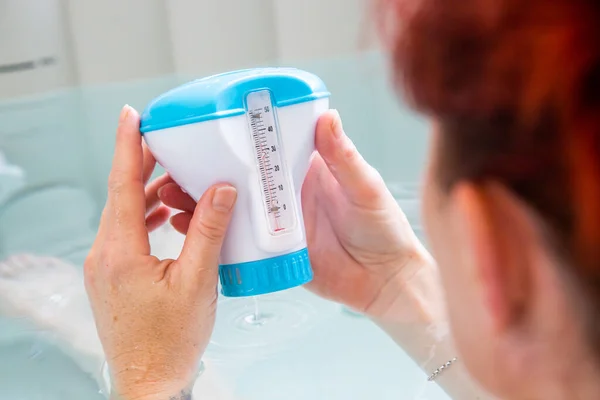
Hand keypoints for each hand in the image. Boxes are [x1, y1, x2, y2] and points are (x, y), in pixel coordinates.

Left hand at [84, 105, 236, 399]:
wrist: (150, 382)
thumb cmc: (171, 340)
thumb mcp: (197, 282)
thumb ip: (207, 231)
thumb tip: (220, 190)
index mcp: (120, 251)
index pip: (122, 184)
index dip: (128, 146)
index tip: (131, 115)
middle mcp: (104, 254)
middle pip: (121, 195)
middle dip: (145, 165)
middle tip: (168, 142)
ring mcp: (104, 267)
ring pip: (124, 214)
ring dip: (150, 195)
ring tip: (179, 183)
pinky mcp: (111, 276)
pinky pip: (126, 233)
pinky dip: (147, 217)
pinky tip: (169, 219)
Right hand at [159, 109, 429, 320]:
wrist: (386, 282)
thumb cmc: (385, 229)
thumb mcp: (365, 188)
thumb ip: (345, 158)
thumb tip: (328, 116)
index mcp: (308, 171)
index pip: (267, 148)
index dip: (239, 138)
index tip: (207, 129)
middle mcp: (288, 195)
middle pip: (241, 178)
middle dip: (208, 172)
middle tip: (176, 167)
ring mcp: (279, 224)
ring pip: (234, 210)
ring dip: (205, 204)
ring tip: (174, 197)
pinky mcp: (275, 253)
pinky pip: (241, 244)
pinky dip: (216, 238)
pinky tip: (191, 233)